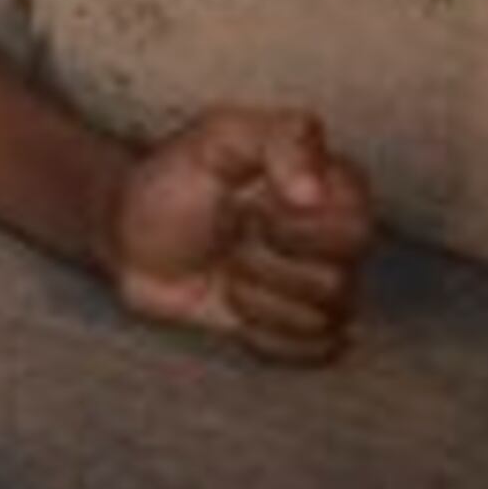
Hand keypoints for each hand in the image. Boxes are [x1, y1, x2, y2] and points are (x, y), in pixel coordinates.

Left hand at [110, 108, 375, 363]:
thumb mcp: (217, 138)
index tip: (247, 206)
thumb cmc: (176, 181)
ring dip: (254, 297)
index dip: (293, 227)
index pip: (355, 227)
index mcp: (335, 188)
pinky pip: (316, 350)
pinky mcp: (306, 329)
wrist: (132, 238)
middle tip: (233, 240)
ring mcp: (326, 287)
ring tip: (227, 268)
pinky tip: (236, 304)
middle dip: (266, 265)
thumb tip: (314, 194)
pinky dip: (264, 333)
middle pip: (338, 282)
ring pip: (321, 320)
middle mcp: (341, 240)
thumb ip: (277, 142)